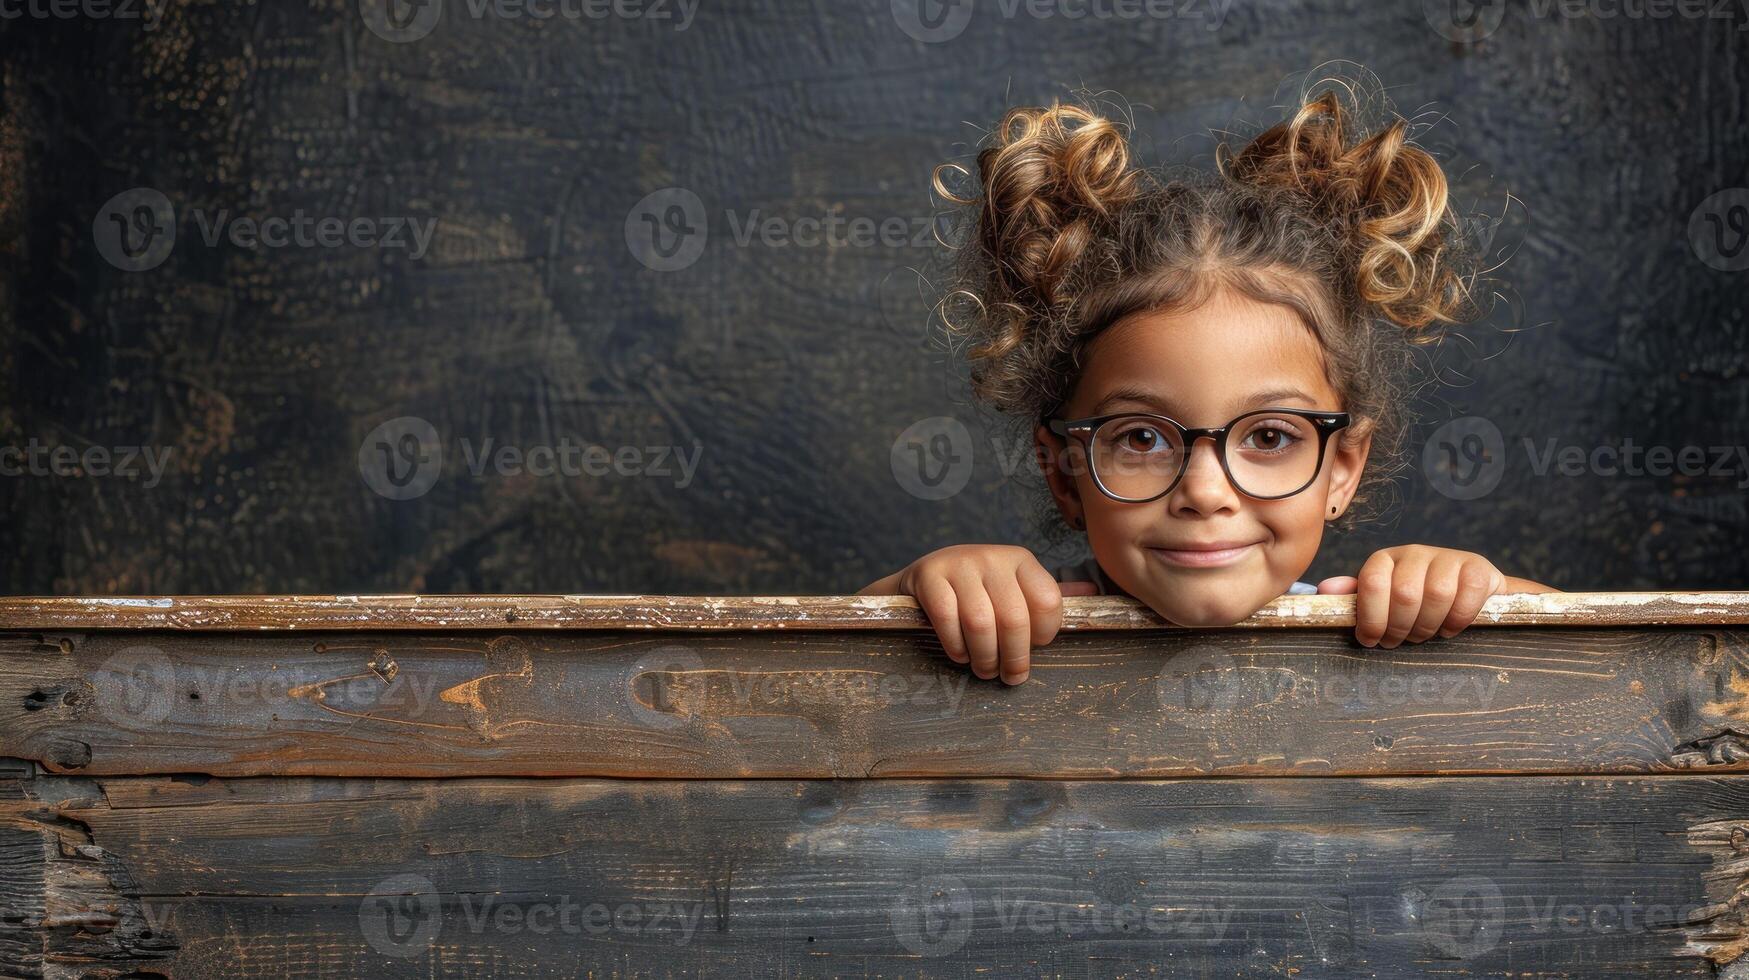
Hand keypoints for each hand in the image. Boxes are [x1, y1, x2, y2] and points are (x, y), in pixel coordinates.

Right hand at [891, 545, 1095, 683]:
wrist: (925, 576)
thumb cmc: (979, 591)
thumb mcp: (1014, 588)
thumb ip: (1045, 596)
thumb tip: (1094, 592)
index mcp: (1022, 561)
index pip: (1048, 602)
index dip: (1044, 636)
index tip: (1034, 649)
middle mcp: (993, 557)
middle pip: (1015, 618)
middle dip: (1014, 658)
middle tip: (1008, 675)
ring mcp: (959, 564)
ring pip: (980, 623)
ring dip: (984, 658)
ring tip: (984, 669)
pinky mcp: (929, 575)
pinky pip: (946, 619)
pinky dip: (956, 647)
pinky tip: (960, 654)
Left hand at [1315, 545, 1505, 648]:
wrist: (1469, 593)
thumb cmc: (1417, 602)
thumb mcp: (1383, 600)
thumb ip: (1357, 597)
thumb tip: (1324, 590)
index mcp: (1385, 560)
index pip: (1372, 582)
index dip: (1371, 617)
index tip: (1371, 640)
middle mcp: (1415, 553)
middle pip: (1404, 593)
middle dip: (1399, 627)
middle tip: (1398, 642)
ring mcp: (1449, 557)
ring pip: (1436, 595)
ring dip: (1428, 626)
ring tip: (1423, 636)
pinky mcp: (1478, 568)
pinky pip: (1467, 594)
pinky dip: (1457, 619)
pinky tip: (1449, 629)